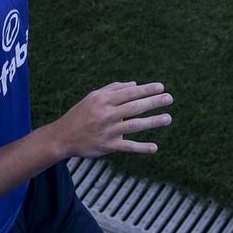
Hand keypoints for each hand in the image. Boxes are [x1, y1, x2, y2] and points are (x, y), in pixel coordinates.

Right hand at [52, 81, 173, 157]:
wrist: (63, 137)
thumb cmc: (80, 114)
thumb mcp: (93, 97)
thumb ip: (113, 89)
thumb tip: (135, 85)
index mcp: (103, 100)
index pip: (129, 93)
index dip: (146, 90)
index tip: (161, 87)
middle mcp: (106, 114)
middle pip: (134, 107)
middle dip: (153, 102)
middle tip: (169, 98)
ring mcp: (108, 131)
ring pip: (134, 126)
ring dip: (153, 122)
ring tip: (168, 118)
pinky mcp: (108, 146)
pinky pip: (128, 147)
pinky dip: (141, 148)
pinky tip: (154, 147)